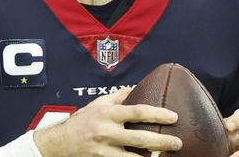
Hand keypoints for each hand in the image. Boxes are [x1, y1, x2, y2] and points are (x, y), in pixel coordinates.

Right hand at [34, 87, 182, 156]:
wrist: (60, 143)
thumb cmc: (83, 120)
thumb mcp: (99, 103)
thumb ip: (119, 96)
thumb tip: (139, 87)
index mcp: (108, 113)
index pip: (137, 112)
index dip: (157, 114)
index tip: (173, 116)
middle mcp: (107, 131)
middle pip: (139, 138)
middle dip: (162, 141)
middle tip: (178, 142)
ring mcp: (104, 149)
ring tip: (166, 156)